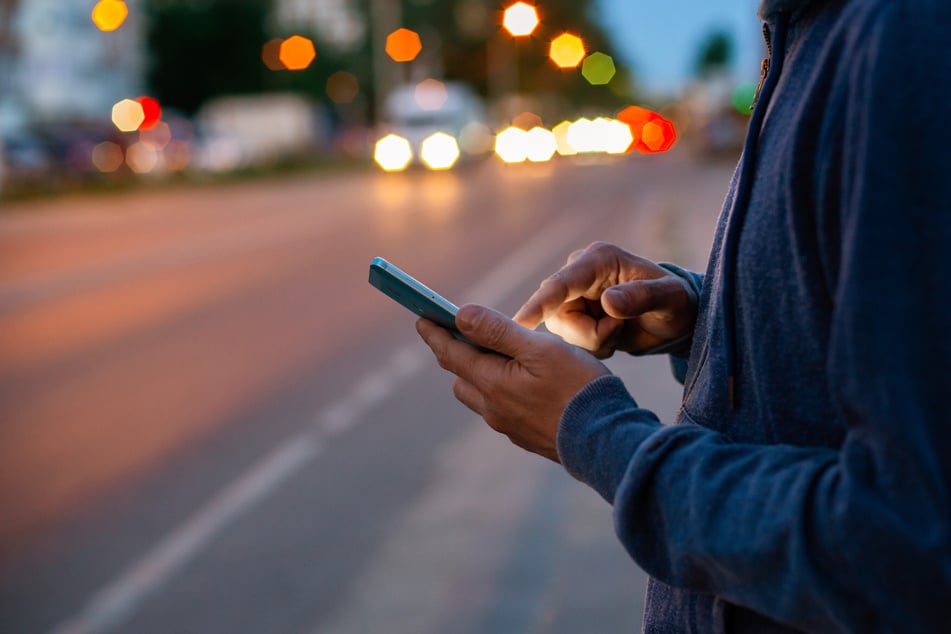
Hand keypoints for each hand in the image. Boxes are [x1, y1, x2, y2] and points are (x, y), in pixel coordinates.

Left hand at [416, 304, 608, 462]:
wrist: (607, 441)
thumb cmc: (577, 388)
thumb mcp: (539, 349)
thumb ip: (497, 331)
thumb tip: (460, 315)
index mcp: (491, 383)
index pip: (450, 353)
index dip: (434, 333)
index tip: (421, 318)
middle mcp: (493, 409)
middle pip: (461, 378)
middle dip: (457, 355)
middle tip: (462, 334)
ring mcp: (509, 426)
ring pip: (480, 397)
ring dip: (479, 376)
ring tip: (499, 357)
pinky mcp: (527, 437)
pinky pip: (502, 411)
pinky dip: (501, 392)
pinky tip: (524, 384)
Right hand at [513, 242, 696, 357]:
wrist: (676, 320)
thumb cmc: (677, 304)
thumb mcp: (670, 300)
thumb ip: (641, 298)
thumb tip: (608, 302)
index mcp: (599, 260)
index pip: (561, 284)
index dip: (539, 304)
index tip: (520, 323)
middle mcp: (580, 273)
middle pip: (557, 312)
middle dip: (588, 332)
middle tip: (618, 332)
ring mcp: (574, 295)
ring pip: (562, 329)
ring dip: (592, 340)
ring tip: (619, 332)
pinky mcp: (574, 314)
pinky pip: (569, 339)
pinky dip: (592, 345)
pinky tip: (612, 337)